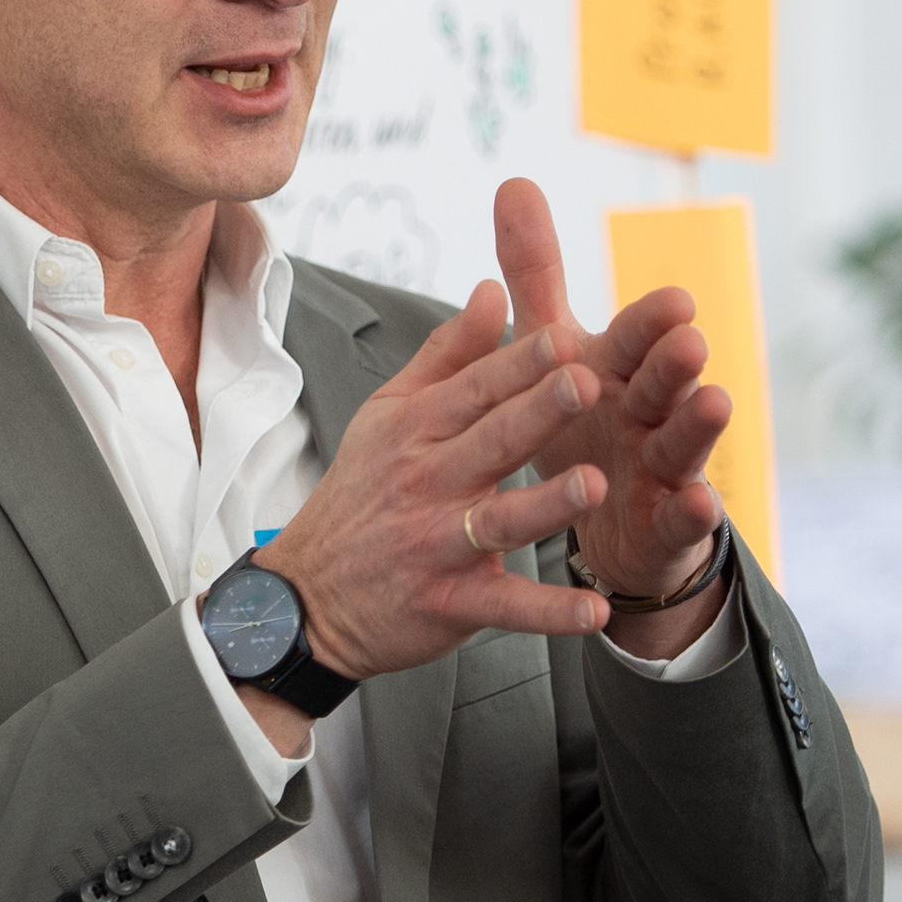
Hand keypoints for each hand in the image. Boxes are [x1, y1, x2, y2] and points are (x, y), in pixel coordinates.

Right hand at [253, 277, 613, 686]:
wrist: (307, 597)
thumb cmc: (361, 495)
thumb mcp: (387, 414)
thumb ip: (448, 354)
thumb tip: (492, 289)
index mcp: (417, 431)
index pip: (476, 387)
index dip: (520, 361)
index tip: (565, 334)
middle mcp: (428, 483)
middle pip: (491, 440)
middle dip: (539, 410)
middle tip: (588, 382)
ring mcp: (439, 545)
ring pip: (500, 520)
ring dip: (547, 504)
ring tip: (593, 483)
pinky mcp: (451, 603)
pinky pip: (505, 607)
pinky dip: (548, 613)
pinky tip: (593, 611)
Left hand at [493, 179, 731, 655]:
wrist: (607, 514)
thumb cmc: (583, 414)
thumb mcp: (554, 345)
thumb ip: (538, 273)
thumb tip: (512, 180)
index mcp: (618, 368)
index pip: (633, 338)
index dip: (650, 322)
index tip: (673, 298)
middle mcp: (648, 410)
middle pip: (663, 381)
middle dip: (675, 361)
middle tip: (689, 340)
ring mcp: (665, 467)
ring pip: (682, 442)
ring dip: (699, 424)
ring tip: (715, 402)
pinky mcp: (667, 523)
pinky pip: (679, 518)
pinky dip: (690, 512)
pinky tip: (699, 504)